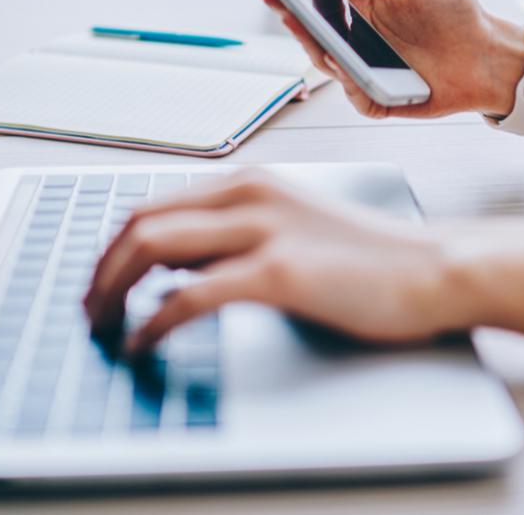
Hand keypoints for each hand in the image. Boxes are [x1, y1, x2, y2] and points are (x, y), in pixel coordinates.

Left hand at [83, 170, 472, 352]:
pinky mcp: (277, 272)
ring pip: (151, 247)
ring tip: (102, 326)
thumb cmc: (372, 257)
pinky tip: (143, 342)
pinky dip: (152, 321)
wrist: (434, 268)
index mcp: (251, 181)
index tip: (100, 281)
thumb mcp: (294, 226)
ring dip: (112, 289)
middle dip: (100, 267)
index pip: (154, 204)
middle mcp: (249, 194)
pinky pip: (189, 295)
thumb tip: (175, 265)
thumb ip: (237, 234)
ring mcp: (262, 230)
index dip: (113, 245)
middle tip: (89, 309)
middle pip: (140, 221)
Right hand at [257, 0, 523, 118]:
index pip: (316, 5)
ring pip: (331, 68)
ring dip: (319, 50)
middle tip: (281, 4)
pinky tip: (349, 69)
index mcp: (361, 13)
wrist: (489, 51)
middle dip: (295, 21)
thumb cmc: (454, 13)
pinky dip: (352, 85)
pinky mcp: (385, 99)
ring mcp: (370, 73)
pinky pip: (359, 96)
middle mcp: (360, 45)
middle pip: (315, 37)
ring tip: (307, 28)